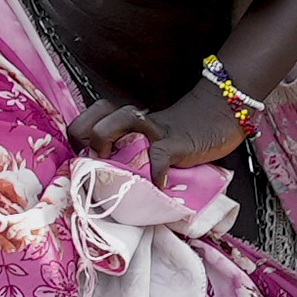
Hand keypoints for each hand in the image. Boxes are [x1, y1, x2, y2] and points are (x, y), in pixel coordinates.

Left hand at [68, 77, 248, 178]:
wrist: (217, 117)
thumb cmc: (180, 136)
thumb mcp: (149, 143)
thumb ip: (129, 155)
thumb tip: (106, 182)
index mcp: (127, 121)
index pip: (91, 115)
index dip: (79, 134)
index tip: (81, 156)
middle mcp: (136, 122)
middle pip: (100, 112)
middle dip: (89, 135)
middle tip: (95, 159)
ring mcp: (156, 130)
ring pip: (125, 117)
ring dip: (113, 139)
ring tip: (116, 167)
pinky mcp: (176, 143)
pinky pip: (161, 154)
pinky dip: (156, 172)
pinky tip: (157, 185)